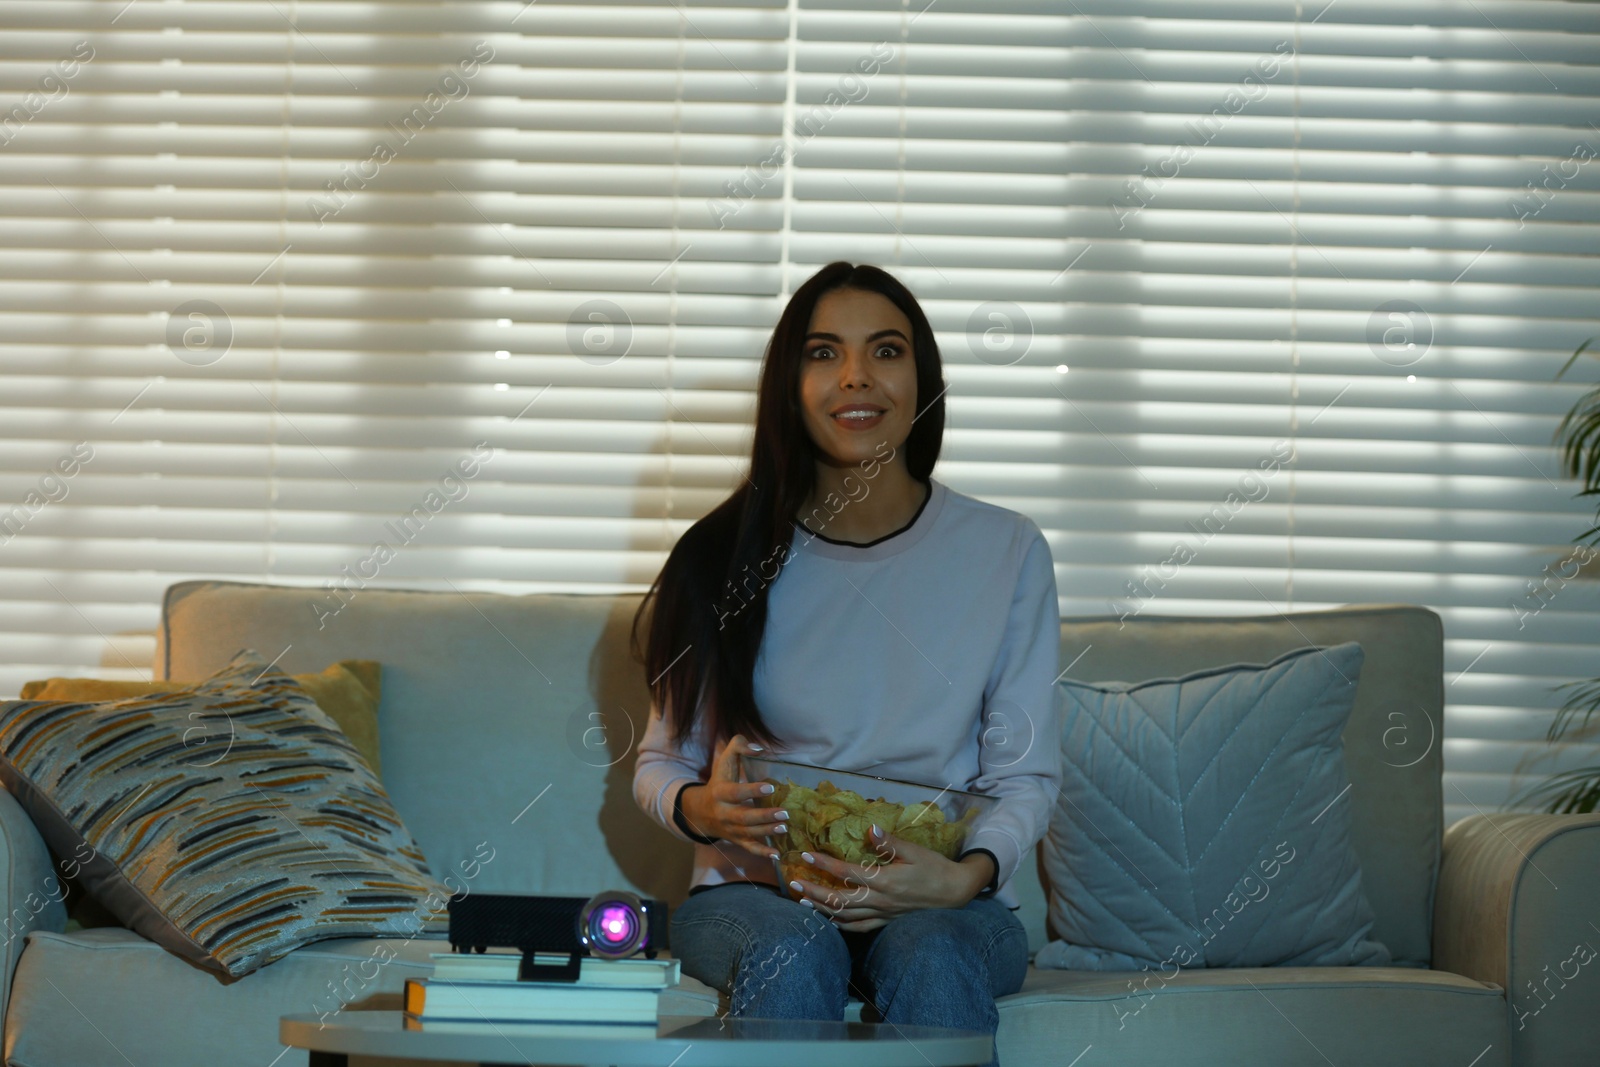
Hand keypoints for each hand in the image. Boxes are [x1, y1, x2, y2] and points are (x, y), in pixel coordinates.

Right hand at [678, 733, 786, 860]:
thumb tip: (760, 748)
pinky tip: (777, 855)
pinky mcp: (737, 840)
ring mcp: (730, 829)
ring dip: (767, 832)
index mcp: (720, 793)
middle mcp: (724, 813)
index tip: (770, 787)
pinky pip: (749, 848)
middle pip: (744, 817)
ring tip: (784, 828)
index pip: (736, 793)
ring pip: (749, 833)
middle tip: (785, 813)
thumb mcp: (725, 760)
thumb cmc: (720, 780)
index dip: (752, 791)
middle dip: (764, 817)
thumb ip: (739, 746)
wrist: (701, 811)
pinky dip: (762, 853)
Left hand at [786, 825, 989, 931]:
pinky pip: (859, 927)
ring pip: (846, 916)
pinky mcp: (886, 921)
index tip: (806, 856)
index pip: (847, 874)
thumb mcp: (915, 851)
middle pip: (839, 899)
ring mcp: (882, 914)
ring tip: (803, 900)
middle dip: (814, 891)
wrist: (954, 892)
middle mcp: (880, 901)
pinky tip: (828, 920)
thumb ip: (890, 843)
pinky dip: (840, 925)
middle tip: (793, 883)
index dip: (824, 865)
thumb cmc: (935, 868)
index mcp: (885, 881)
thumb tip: (870, 828)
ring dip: (822, 909)